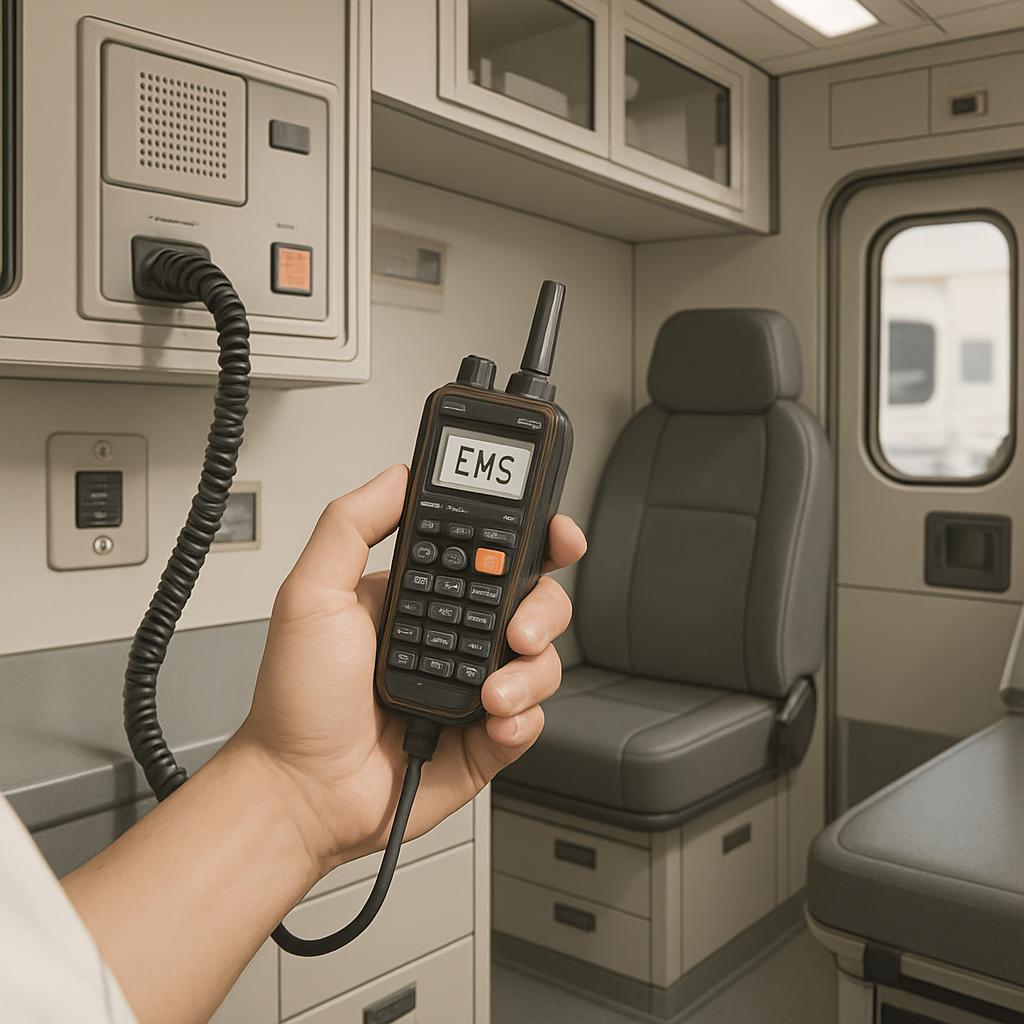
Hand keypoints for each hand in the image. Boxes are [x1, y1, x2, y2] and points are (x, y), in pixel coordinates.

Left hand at [233, 464, 586, 875]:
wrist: (301, 792)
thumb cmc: (297, 701)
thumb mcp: (311, 594)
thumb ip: (351, 524)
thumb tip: (398, 475)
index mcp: (422, 596)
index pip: (491, 552)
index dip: (534, 538)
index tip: (555, 534)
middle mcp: (454, 637)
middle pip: (534, 601)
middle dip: (543, 607)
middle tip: (517, 625)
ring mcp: (473, 687)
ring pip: (542, 660)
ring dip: (529, 671)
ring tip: (490, 690)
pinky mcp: (485, 738)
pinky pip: (532, 718)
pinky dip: (522, 717)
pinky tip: (491, 719)